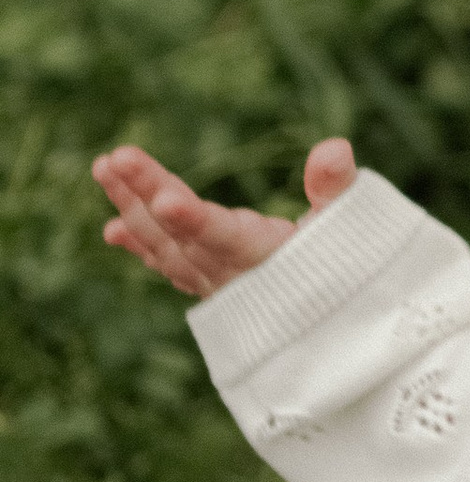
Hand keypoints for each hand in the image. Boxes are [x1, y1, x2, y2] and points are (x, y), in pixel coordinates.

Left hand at [92, 139, 358, 299]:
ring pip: (166, 247)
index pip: (223, 237)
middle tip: (114, 157)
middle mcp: (234, 278)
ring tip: (103, 169)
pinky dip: (142, 246)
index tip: (164, 198)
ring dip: (132, 209)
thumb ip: (337, 188)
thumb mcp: (354, 227)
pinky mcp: (213, 287)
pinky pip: (169, 266)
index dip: (194, 219)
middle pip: (181, 235)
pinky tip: (113, 229)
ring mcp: (218, 286)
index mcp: (267, 261)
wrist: (344, 334)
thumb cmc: (351, 272)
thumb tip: (332, 147)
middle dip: (145, 194)